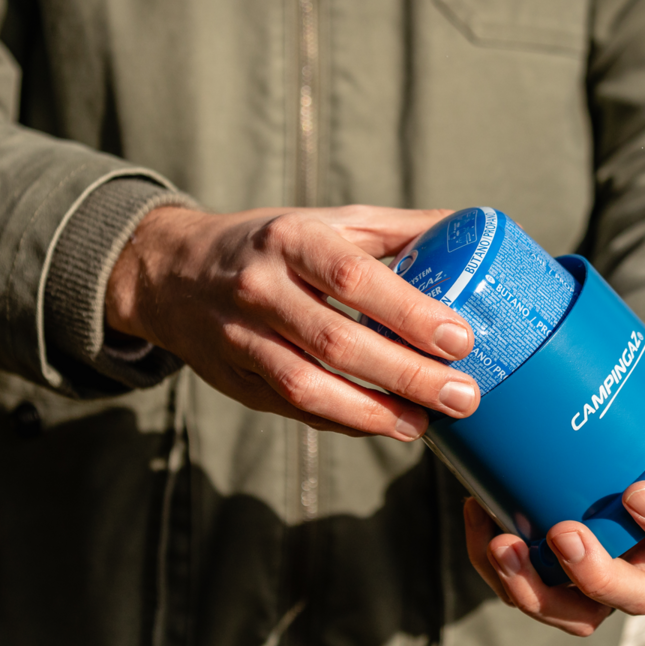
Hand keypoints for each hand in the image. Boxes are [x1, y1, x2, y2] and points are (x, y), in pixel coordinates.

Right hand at [105, 205, 481, 440]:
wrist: (171, 273)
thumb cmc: (270, 243)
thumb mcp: (327, 221)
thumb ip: (398, 230)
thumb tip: (473, 230)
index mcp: (291, 240)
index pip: (353, 278)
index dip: (408, 312)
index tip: (459, 338)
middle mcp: (260, 289)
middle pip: (336, 341)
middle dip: (406, 374)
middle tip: (461, 396)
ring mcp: (241, 339)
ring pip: (308, 386)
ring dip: (373, 412)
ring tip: (424, 423)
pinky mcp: (235, 381)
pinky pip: (295, 409)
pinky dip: (343, 420)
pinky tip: (385, 424)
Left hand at [463, 323, 644, 635]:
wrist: (615, 429)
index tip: (637, 493)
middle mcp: (643, 553)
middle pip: (633, 595)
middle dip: (596, 576)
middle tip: (564, 535)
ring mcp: (593, 568)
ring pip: (573, 611)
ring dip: (535, 591)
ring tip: (503, 543)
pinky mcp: (546, 566)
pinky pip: (523, 585)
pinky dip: (495, 560)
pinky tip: (479, 513)